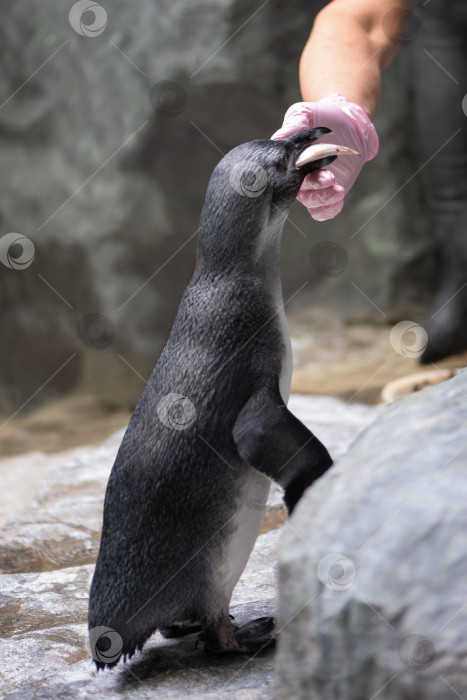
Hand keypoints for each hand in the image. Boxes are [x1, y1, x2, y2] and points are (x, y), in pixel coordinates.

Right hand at [272, 94, 378, 220]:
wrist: (349, 123)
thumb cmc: (322, 117)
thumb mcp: (304, 113)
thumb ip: (293, 124)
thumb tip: (277, 140)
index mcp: (289, 160)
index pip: (284, 173)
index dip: (292, 175)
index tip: (304, 167)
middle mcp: (298, 177)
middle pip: (299, 191)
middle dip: (315, 187)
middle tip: (329, 177)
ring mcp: (313, 187)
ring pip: (311, 202)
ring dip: (324, 199)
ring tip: (338, 190)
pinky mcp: (328, 193)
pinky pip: (322, 211)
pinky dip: (328, 211)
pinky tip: (338, 201)